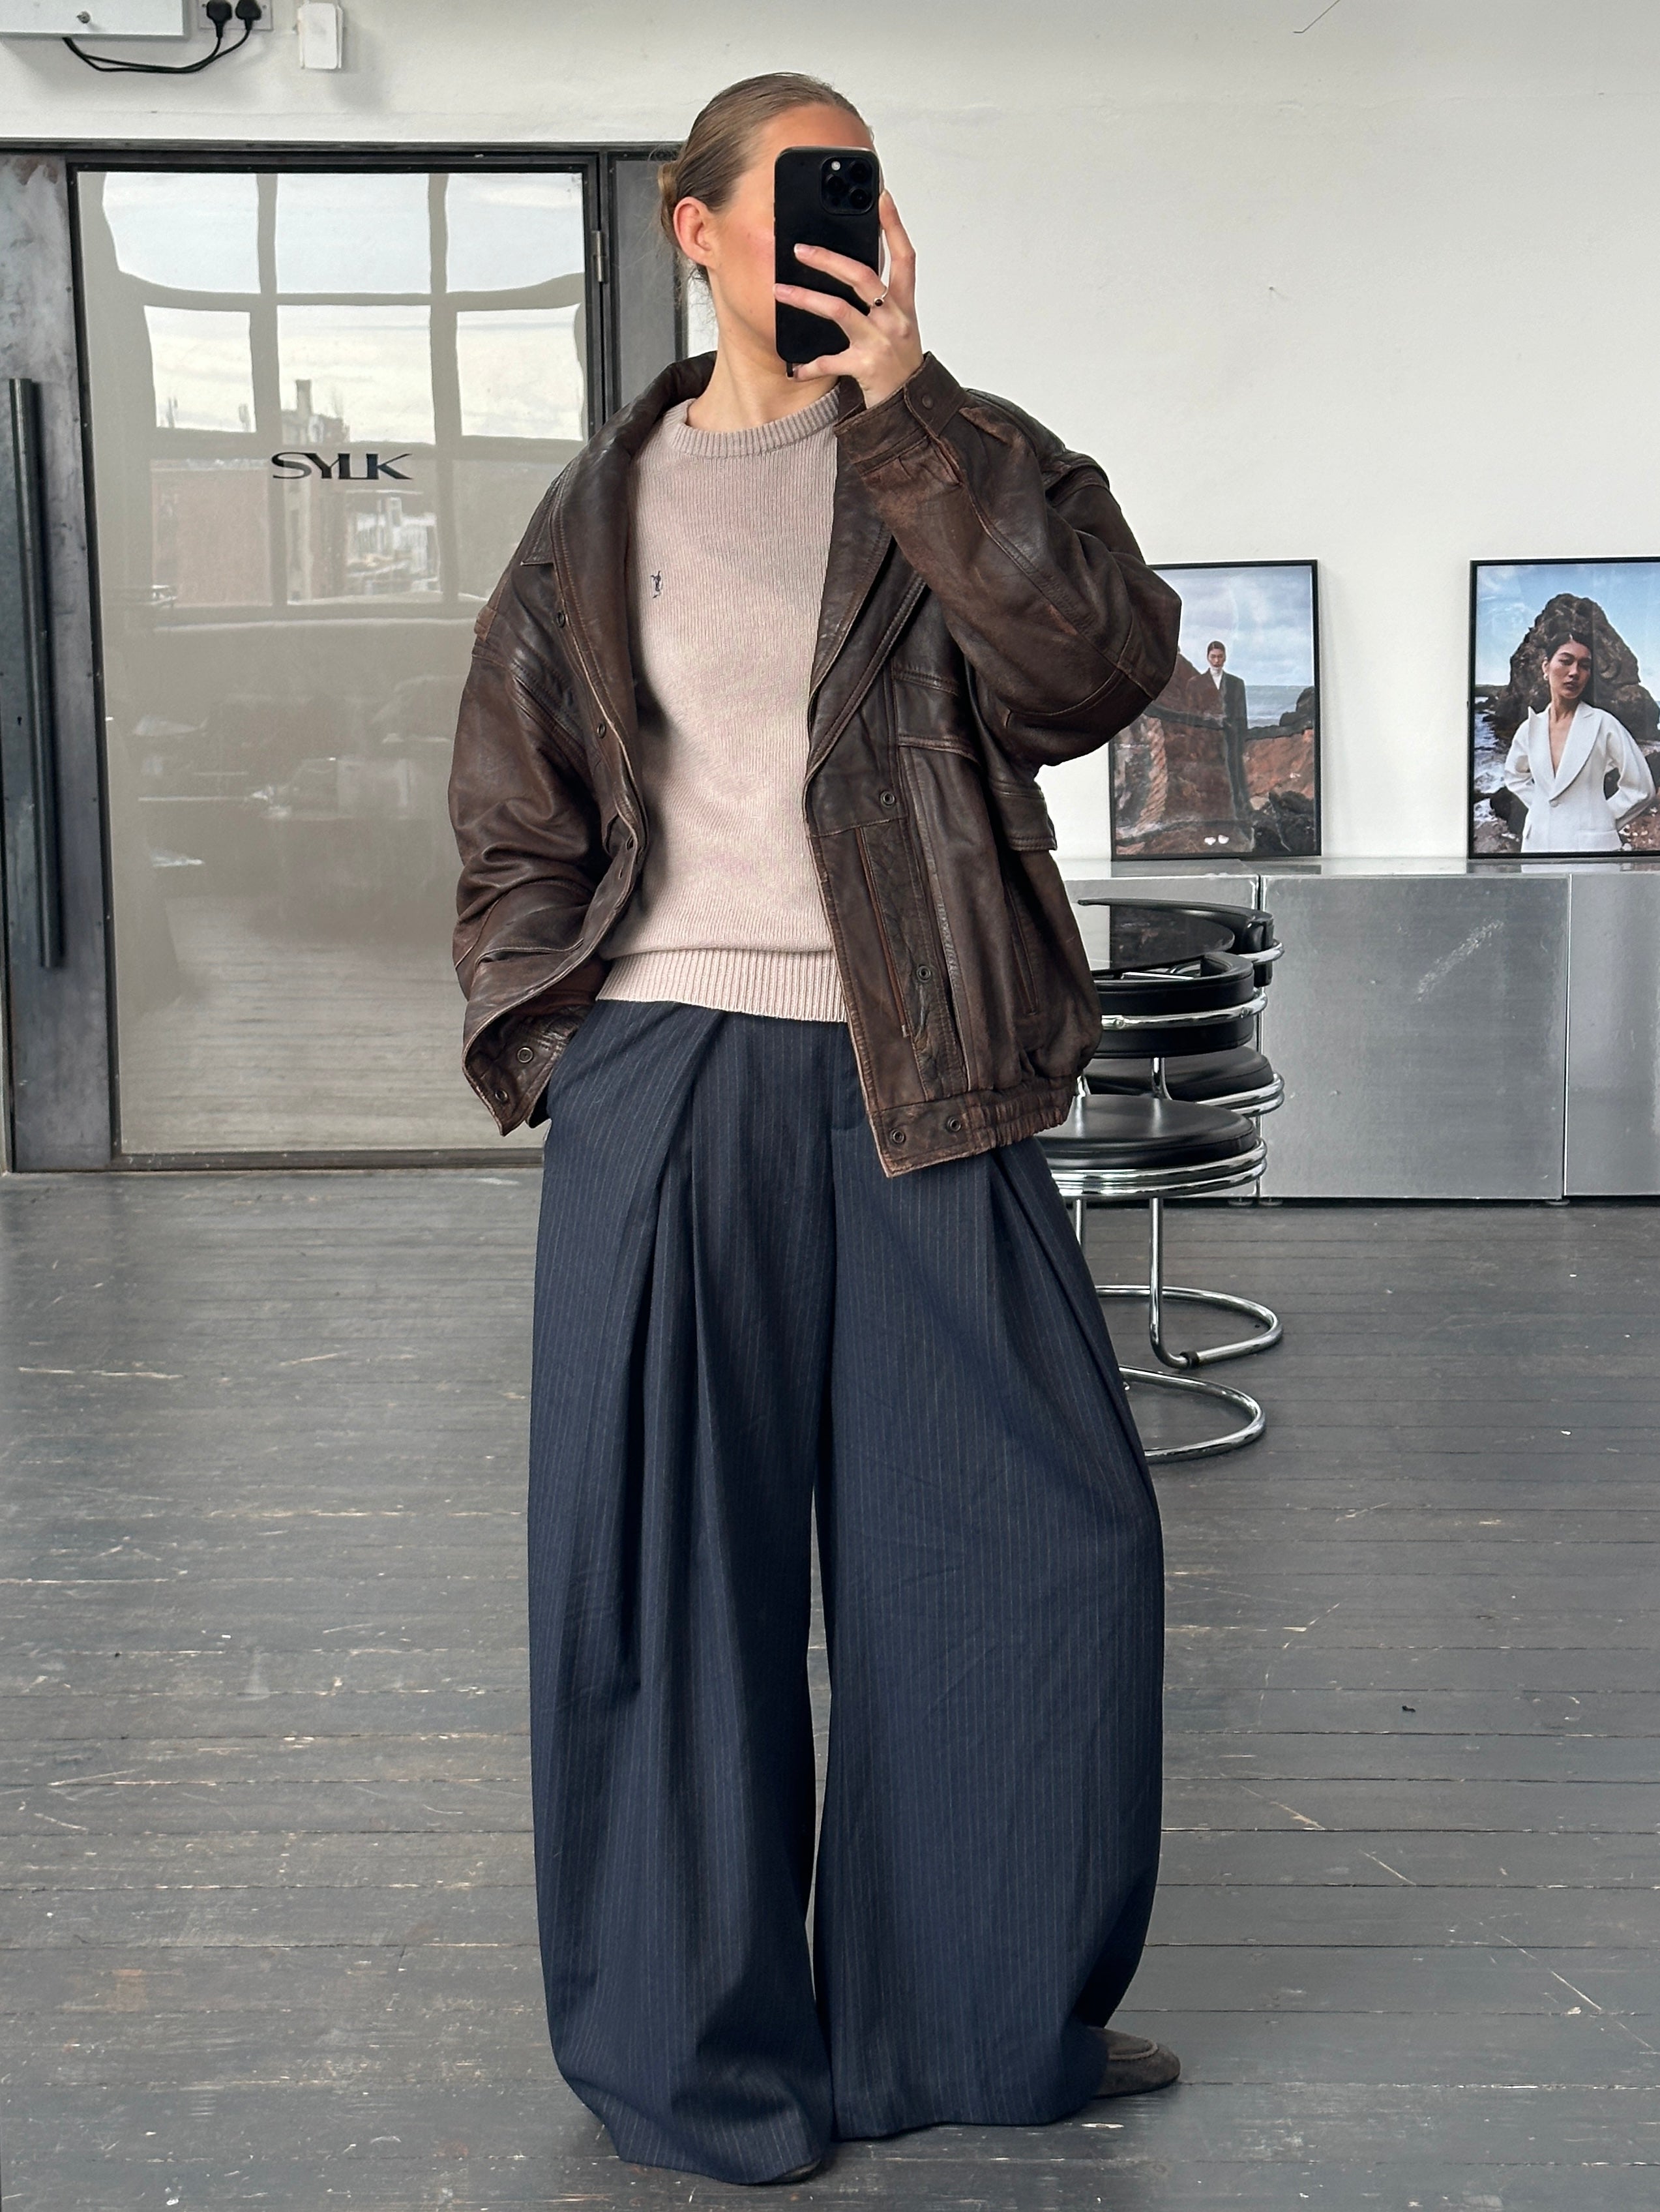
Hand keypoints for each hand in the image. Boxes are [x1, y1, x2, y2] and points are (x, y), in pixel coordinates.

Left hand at [774, 190, 923, 406]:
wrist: (908, 404)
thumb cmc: (897, 360)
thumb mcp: (896, 323)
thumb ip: (878, 296)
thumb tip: (847, 266)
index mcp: (904, 304)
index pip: (905, 256)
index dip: (894, 225)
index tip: (882, 196)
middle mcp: (895, 319)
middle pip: (863, 276)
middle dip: (829, 259)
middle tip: (800, 248)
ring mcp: (880, 343)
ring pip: (839, 311)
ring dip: (806, 298)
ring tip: (779, 290)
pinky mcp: (866, 368)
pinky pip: (830, 361)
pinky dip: (810, 364)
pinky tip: (794, 366)